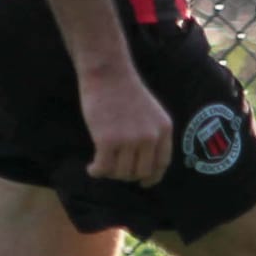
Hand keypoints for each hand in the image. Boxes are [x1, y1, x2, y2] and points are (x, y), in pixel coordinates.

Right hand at [80, 69, 174, 184]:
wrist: (108, 72)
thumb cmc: (125, 89)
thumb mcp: (150, 111)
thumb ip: (151, 133)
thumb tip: (142, 162)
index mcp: (164, 129)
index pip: (162, 163)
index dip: (152, 177)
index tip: (144, 183)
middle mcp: (150, 137)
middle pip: (140, 172)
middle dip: (127, 175)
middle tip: (114, 169)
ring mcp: (130, 140)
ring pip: (121, 173)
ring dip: (110, 173)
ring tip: (102, 165)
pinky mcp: (108, 141)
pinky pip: (103, 168)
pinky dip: (96, 171)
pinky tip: (91, 168)